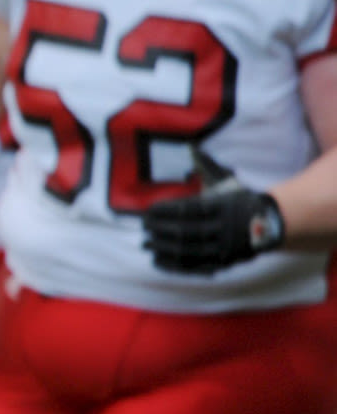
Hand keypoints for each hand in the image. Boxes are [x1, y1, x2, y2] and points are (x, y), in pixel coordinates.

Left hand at [144, 152, 284, 274]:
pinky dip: (174, 264)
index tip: (149, 211)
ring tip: (146, 244)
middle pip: (187, 231)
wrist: (270, 223)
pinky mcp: (222, 262)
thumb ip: (207, 169)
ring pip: (189, 250)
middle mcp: (224, 227)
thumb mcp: (227, 184)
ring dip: (164, 248)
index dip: (166, 211)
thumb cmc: (239, 200)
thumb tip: (192, 147)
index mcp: (224, 206)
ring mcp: (224, 247)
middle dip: (162, 230)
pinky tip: (157, 260)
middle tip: (144, 227)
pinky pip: (194, 266)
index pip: (189, 209)